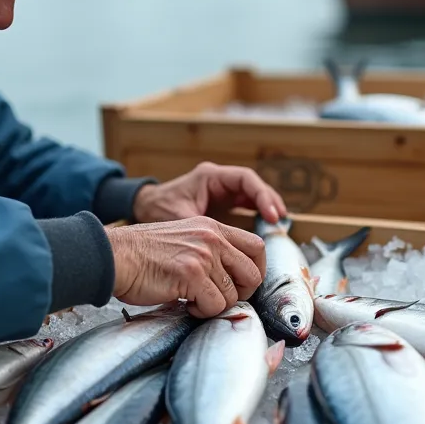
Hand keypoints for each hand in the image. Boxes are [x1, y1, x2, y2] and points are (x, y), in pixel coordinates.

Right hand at [106, 216, 265, 317]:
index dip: (255, 270)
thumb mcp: (185, 239)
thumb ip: (211, 251)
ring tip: (193, 300)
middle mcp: (212, 237)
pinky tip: (184, 303)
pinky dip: (202, 311)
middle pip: (253, 273)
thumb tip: (234, 279)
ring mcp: (203, 255)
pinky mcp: (191, 274)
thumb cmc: (144, 255)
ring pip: (233, 294)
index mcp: (212, 227)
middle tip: (219, 298)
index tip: (242, 284)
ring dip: (215, 305)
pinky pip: (214, 305)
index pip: (257, 246)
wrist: (115, 256)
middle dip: (241, 293)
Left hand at [133, 162, 287, 224]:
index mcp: (210, 176)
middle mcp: (219, 181)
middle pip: (253, 186)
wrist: (144, 207)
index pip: (245, 179)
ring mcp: (221, 191)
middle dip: (268, 200)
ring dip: (265, 207)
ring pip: (251, 194)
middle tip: (280, 219)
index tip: (270, 214)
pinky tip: (264, 227)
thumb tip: (217, 247)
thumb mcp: (178, 217)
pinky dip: (256, 214)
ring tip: (279, 223)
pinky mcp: (221, 203)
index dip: (261, 195)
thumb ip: (199, 228)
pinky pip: (244, 205)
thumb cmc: (158, 208)